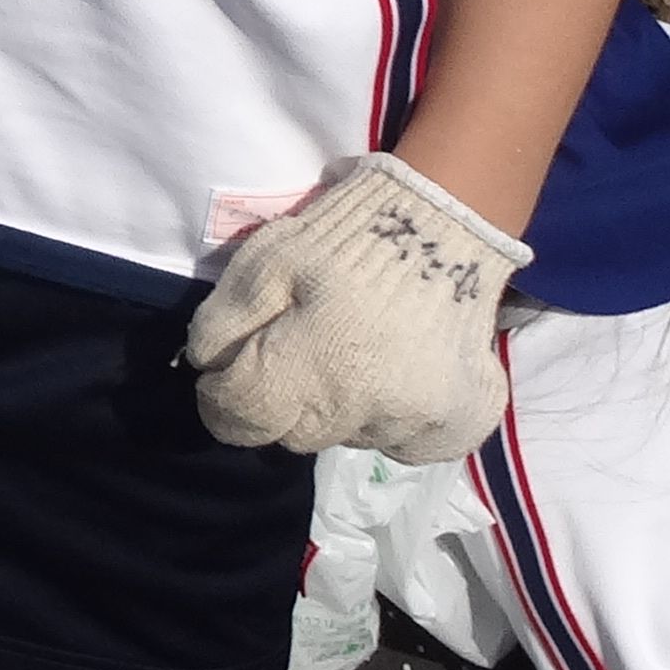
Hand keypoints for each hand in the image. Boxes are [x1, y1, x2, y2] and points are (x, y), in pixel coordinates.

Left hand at [184, 151, 527, 464]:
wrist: (443, 226)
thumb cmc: (343, 241)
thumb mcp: (265, 261)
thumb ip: (226, 322)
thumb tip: (210, 370)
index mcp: (322, 366)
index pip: (246, 416)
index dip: (222, 398)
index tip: (224, 377)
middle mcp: (374, 409)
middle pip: (296, 435)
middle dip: (283, 402)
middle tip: (296, 351)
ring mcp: (421, 424)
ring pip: (348, 437)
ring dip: (338, 408)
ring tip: (352, 350)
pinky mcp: (459, 429)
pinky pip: (400, 443)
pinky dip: (388, 418)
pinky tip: (392, 370)